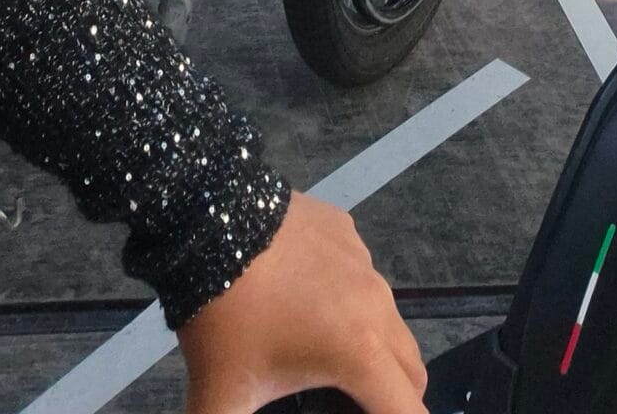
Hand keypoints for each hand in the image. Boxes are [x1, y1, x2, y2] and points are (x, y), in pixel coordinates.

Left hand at [179, 191, 426, 413]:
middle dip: (393, 396)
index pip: (409, 412)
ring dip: (371, 344)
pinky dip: (346, 295)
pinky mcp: (344, 228)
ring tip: (321, 353)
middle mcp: (376, 304)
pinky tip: (301, 297)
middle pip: (411, 369)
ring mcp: (362, 260)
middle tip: (352, 405)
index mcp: (361, 352)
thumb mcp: (222, 393)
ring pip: (387, 316)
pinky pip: (360, 272)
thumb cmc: (224, 317)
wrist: (205, 222)